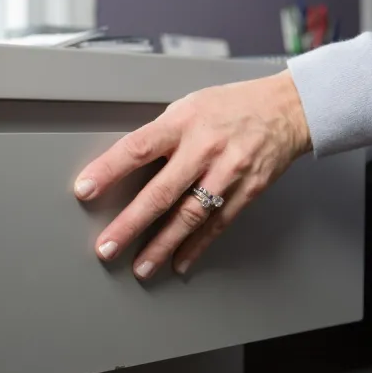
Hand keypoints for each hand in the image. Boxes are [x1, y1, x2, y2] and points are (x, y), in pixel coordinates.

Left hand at [73, 70, 311, 278]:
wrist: (287, 108)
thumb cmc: (232, 106)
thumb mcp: (189, 106)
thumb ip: (161, 135)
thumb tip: (126, 164)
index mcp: (183, 122)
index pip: (137, 148)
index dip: (108, 170)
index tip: (84, 190)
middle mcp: (204, 148)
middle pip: (161, 192)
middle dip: (130, 224)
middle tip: (106, 248)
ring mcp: (228, 172)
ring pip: (189, 216)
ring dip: (162, 245)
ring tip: (140, 266)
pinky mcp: (247, 191)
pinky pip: (217, 224)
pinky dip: (196, 247)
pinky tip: (179, 262)